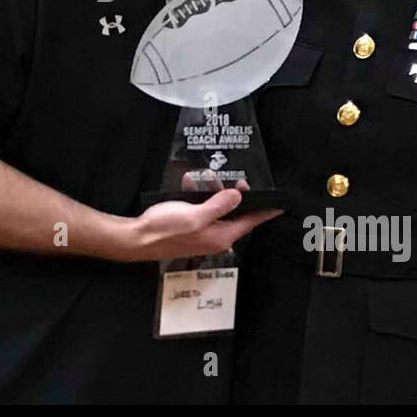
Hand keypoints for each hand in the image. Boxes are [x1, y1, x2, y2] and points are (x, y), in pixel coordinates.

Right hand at [124, 188, 279, 260]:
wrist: (138, 238)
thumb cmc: (165, 229)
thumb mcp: (196, 214)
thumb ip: (219, 205)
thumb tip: (237, 197)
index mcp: (221, 236)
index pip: (250, 222)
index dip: (264, 212)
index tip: (278, 206)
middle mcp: (214, 237)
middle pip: (234, 214)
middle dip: (232, 195)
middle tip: (234, 181)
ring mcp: (201, 233)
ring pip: (216, 209)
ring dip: (211, 192)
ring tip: (204, 178)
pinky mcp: (189, 228)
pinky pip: (200, 209)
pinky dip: (196, 196)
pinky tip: (189, 184)